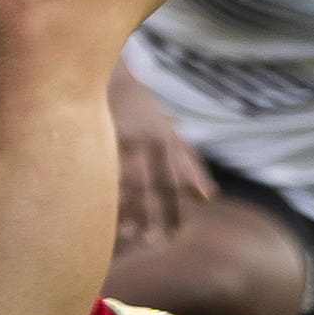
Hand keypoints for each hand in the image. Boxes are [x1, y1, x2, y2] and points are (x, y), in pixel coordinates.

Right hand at [109, 84, 215, 247]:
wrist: (109, 73)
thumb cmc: (140, 106)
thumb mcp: (169, 132)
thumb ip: (188, 164)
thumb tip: (210, 197)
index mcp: (167, 141)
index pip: (174, 182)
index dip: (176, 209)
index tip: (176, 235)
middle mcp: (151, 140)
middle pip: (155, 184)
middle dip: (157, 215)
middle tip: (156, 241)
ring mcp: (126, 137)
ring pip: (130, 180)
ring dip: (131, 209)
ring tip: (130, 234)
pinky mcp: (103, 133)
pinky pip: (106, 167)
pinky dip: (106, 189)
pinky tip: (102, 207)